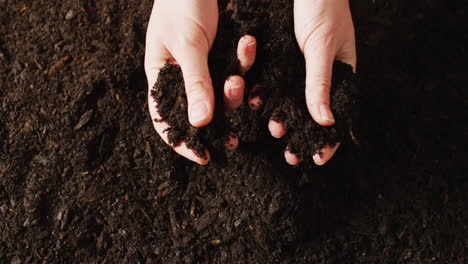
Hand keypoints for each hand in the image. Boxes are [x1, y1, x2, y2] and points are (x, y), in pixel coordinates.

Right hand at [145, 0, 256, 163]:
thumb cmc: (181, 3)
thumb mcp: (188, 45)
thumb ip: (195, 83)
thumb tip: (199, 124)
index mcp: (160, 75)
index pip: (165, 118)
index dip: (180, 142)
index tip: (202, 157)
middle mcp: (181, 74)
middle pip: (198, 110)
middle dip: (217, 123)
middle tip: (233, 138)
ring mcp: (203, 64)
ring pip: (221, 92)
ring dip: (235, 90)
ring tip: (239, 77)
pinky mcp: (221, 52)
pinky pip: (235, 67)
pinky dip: (243, 61)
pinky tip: (248, 42)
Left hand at [269, 0, 356, 164]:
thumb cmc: (324, 7)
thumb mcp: (322, 46)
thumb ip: (321, 81)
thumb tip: (326, 121)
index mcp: (342, 73)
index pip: (339, 113)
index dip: (331, 138)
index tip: (319, 159)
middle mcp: (321, 74)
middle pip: (313, 113)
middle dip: (303, 134)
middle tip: (290, 155)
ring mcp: (301, 67)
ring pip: (292, 100)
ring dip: (284, 116)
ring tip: (273, 129)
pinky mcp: (282, 57)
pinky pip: (274, 80)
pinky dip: (267, 93)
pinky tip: (258, 103)